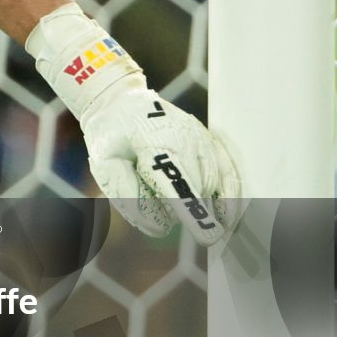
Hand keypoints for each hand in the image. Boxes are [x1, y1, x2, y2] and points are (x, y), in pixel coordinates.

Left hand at [29, 4, 241, 244]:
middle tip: (181, 215)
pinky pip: (229, 170)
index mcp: (154, 141)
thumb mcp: (104, 163)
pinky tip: (231, 215)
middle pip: (198, 187)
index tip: (208, 236)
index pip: (177, 182)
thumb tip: (160, 228)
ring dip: (209, 204)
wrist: (121, 100)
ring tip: (196, 210)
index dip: (193, 210)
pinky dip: (232, 193)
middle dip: (192, 210)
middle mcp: (185, 138)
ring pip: (214, 182)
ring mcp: (201, 137)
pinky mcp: (210, 140)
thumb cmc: (111, 135)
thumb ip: (126, 195)